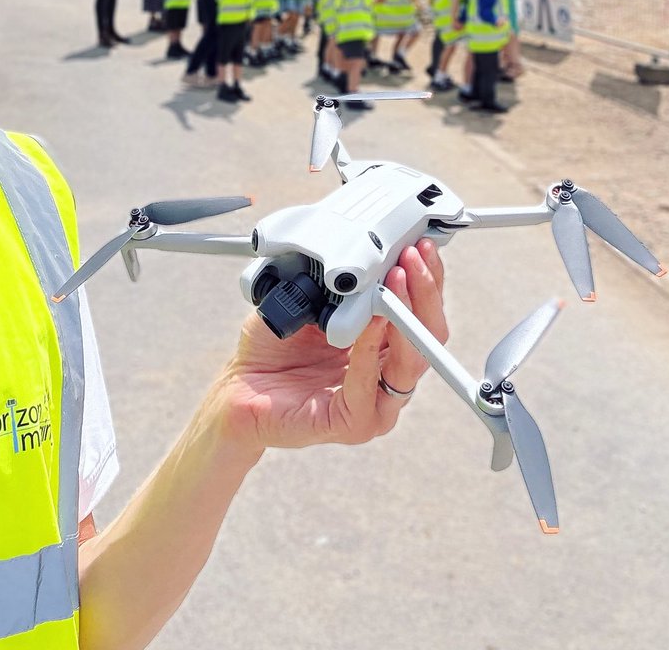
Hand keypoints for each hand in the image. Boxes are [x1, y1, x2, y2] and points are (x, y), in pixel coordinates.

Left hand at [216, 241, 446, 453]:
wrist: (240, 388)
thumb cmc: (272, 347)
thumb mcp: (305, 300)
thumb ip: (333, 282)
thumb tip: (359, 255)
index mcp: (380, 344)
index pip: (420, 313)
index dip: (426, 279)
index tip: (421, 245)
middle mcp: (385, 373)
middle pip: (428, 335)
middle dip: (425, 290)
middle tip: (413, 256)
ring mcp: (375, 401)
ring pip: (411, 362)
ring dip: (407, 315)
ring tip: (395, 280)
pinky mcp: (354, 423)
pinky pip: (370, 387)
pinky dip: (371, 351)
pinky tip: (372, 322)